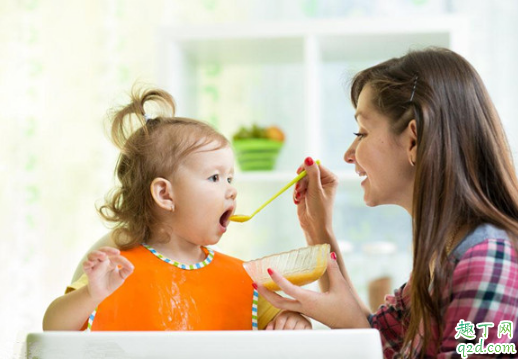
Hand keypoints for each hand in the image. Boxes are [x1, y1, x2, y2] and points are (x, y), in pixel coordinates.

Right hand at [83, 247, 133, 302]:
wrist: (102, 293)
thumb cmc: (111, 283)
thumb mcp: (121, 277)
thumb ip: (126, 271)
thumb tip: (132, 267)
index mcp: (111, 261)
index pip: (116, 257)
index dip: (124, 261)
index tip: (130, 267)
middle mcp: (102, 262)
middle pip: (102, 250)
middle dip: (108, 249)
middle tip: (116, 252)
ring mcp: (95, 266)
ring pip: (92, 255)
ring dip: (96, 253)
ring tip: (103, 256)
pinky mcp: (89, 273)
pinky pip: (85, 266)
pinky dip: (86, 263)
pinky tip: (90, 264)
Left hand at [255, 253, 369, 328]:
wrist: (352, 326)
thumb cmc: (347, 308)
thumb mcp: (341, 286)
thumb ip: (333, 269)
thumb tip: (329, 254)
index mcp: (310, 301)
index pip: (289, 290)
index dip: (278, 279)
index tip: (269, 270)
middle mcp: (304, 307)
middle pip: (278, 303)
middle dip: (264, 293)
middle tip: (254, 283)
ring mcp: (304, 311)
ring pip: (281, 306)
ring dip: (269, 296)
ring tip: (260, 286)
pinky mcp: (307, 312)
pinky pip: (288, 306)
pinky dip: (279, 299)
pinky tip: (277, 292)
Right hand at [293, 157, 337, 243]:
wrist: (314, 226)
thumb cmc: (319, 209)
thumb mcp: (315, 190)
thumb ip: (312, 173)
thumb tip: (308, 158)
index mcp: (330, 178)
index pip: (316, 166)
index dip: (306, 168)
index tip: (298, 174)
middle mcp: (323, 181)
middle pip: (307, 172)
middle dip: (301, 181)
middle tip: (299, 190)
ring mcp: (314, 187)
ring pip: (300, 180)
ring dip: (298, 188)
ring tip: (299, 197)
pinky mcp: (306, 192)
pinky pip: (297, 187)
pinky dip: (296, 193)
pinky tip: (298, 201)